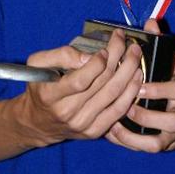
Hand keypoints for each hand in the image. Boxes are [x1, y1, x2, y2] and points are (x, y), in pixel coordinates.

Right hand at [18, 29, 143, 146]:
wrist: (38, 122)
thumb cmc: (40, 86)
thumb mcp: (38, 63)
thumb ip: (61, 55)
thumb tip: (88, 57)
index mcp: (51, 96)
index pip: (80, 80)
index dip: (97, 63)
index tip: (105, 49)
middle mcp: (68, 112)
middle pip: (102, 83)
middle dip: (119, 58)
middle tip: (127, 42)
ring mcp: (83, 124)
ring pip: (114, 95)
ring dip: (129, 71)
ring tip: (135, 54)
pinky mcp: (94, 131)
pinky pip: (118, 111)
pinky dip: (131, 92)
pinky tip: (137, 76)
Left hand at [106, 20, 174, 151]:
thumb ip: (162, 42)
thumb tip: (150, 21)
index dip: (159, 88)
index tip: (139, 84)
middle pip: (173, 120)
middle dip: (148, 115)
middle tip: (126, 105)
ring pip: (158, 141)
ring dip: (135, 133)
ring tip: (115, 122)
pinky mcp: (167, 145)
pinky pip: (149, 149)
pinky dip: (130, 143)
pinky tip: (114, 132)